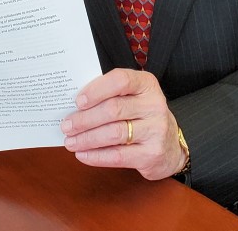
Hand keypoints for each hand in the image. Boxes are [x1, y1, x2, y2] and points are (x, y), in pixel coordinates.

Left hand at [60, 68, 186, 180]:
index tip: (78, 101)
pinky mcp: (151, 154)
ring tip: (71, 142)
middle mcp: (154, 105)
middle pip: (113, 109)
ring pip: (113, 133)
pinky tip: (83, 155)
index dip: (97, 90)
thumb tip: (76, 104)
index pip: (120, 80)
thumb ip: (111, 95)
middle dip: (85, 119)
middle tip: (67, 125)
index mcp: (147, 84)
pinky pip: (118, 156)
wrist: (171, 145)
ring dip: (87, 139)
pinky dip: (96, 156)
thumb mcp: (134, 97)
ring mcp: (155, 130)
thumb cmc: (143, 116)